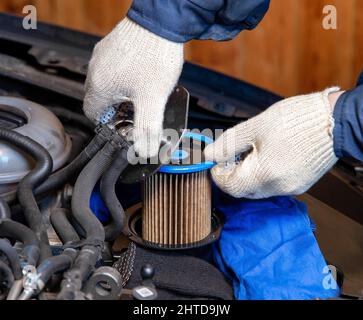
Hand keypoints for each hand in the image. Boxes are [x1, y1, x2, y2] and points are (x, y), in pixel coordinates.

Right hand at [84, 17, 183, 157]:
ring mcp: (102, 55)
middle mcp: (95, 70)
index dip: (107, 124)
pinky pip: (112, 68)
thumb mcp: (152, 100)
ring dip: (121, 93)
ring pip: (106, 83)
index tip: (123, 125)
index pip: (93, 115)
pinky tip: (141, 76)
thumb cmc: (154, 57)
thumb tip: (145, 152)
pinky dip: (124, 77)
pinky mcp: (112, 46)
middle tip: (135, 112)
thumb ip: (148, 128)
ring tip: (141, 94)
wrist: (162, 22)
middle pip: (99, 100)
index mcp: (99, 86)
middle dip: (116, 110)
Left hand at [205, 88, 342, 198]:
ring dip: (248, 174)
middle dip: (233, 172)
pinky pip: (273, 186)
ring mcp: (290, 188)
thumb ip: (228, 143)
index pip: (229, 186)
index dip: (218, 172)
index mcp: (264, 174)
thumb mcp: (254, 127)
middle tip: (235, 152)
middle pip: (243, 189)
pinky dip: (264, 174)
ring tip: (254, 150)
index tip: (217, 159)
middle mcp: (278, 188)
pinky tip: (269, 156)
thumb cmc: (296, 120)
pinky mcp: (300, 185)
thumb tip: (209, 154)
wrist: (334, 120)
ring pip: (257, 188)